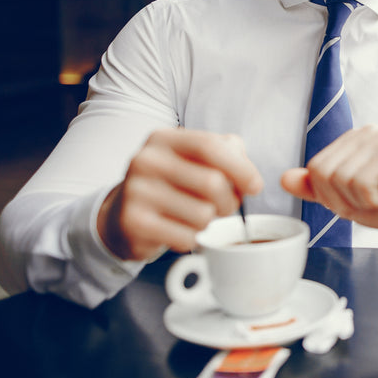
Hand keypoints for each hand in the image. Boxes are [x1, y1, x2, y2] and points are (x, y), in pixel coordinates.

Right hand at [97, 129, 262, 259]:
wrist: (122, 214)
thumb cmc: (172, 184)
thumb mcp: (195, 159)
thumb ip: (228, 154)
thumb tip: (250, 178)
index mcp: (163, 139)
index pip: (210, 146)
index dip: (240, 167)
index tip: (255, 186)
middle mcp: (145, 160)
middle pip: (212, 183)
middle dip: (229, 201)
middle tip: (223, 206)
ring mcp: (136, 191)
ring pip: (203, 214)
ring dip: (208, 222)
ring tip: (194, 216)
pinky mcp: (133, 223)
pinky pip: (186, 238)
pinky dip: (191, 239)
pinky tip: (177, 230)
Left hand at [280, 125, 377, 245]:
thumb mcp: (347, 200)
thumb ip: (316, 189)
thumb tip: (284, 178)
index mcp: (351, 141)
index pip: (315, 168)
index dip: (330, 196)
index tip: (358, 200)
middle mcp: (364, 133)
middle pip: (323, 173)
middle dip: (342, 200)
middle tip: (371, 201)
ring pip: (340, 179)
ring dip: (360, 202)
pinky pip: (361, 183)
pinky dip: (374, 201)